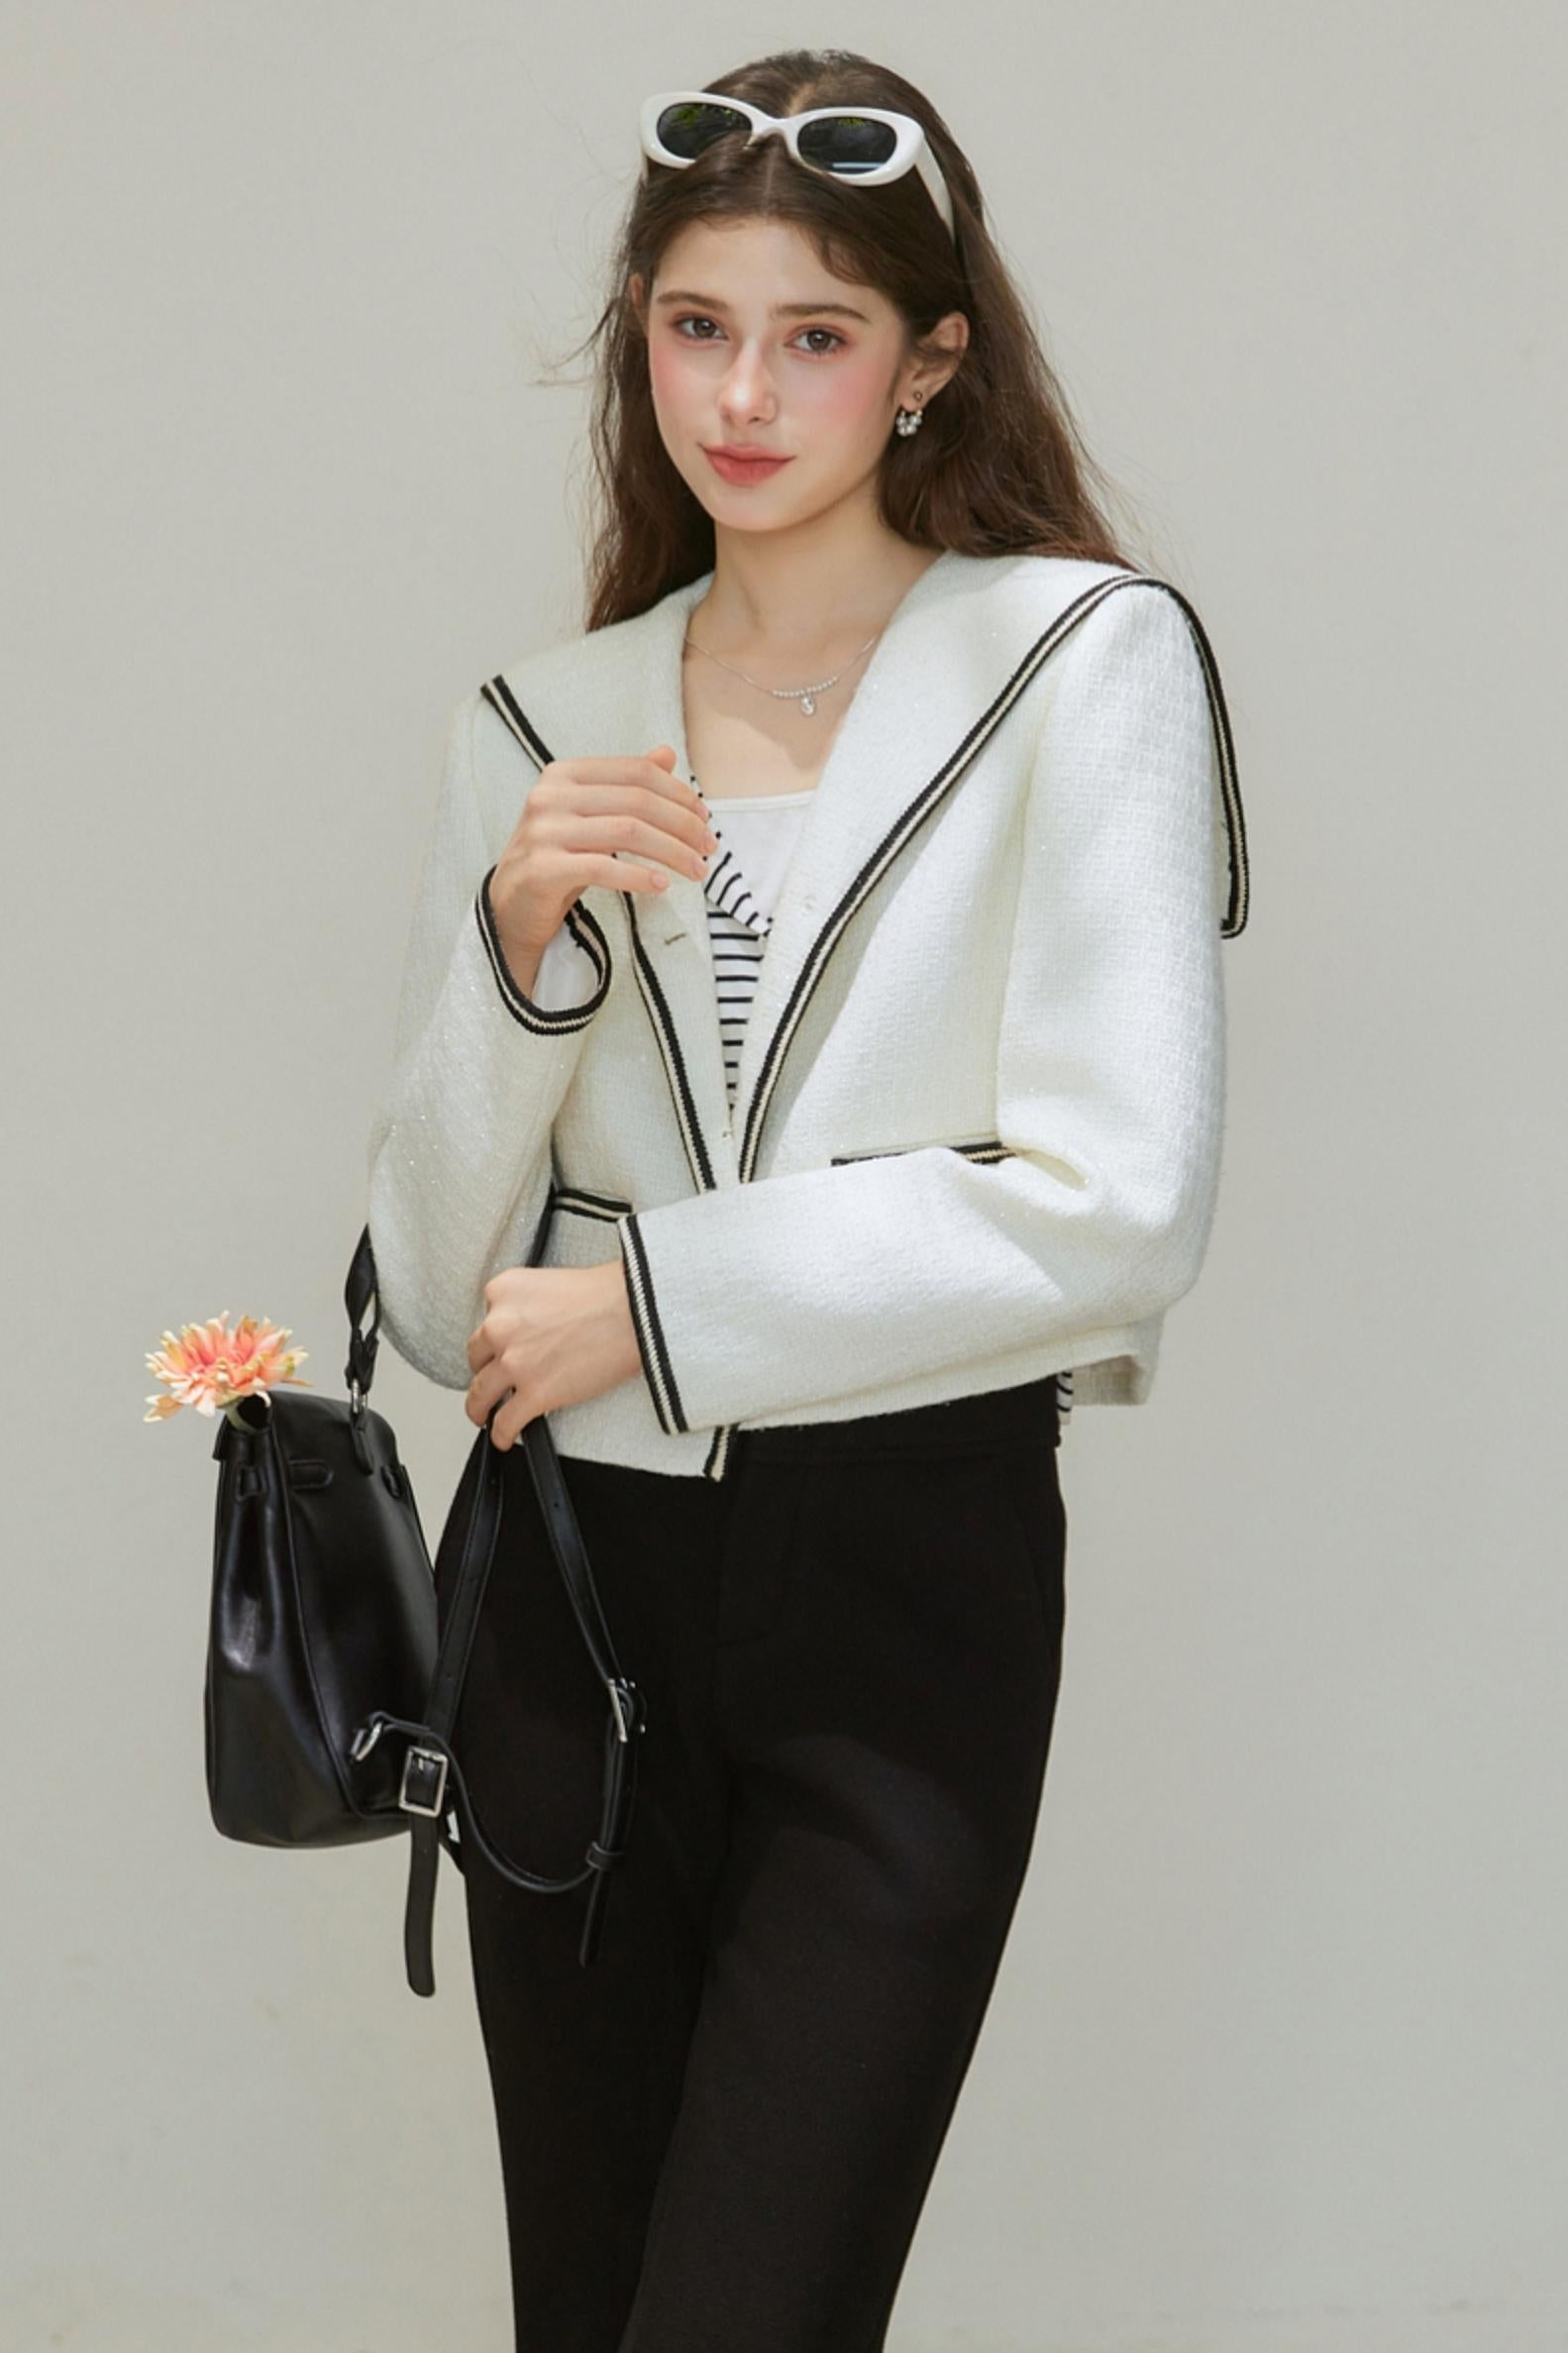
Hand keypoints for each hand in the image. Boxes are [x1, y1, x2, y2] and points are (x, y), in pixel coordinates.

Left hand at [465, 1258, 643, 1449]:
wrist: (635, 1312)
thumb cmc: (611, 1294)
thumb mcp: (553, 1282)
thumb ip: (532, 1305)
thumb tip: (533, 1329)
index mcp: (505, 1291)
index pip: (486, 1319)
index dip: (497, 1337)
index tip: (503, 1348)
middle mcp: (502, 1325)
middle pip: (477, 1357)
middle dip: (485, 1369)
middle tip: (494, 1378)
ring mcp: (515, 1362)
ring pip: (481, 1394)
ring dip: (480, 1407)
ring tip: (484, 1414)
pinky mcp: (535, 1393)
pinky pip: (505, 1423)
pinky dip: (501, 1434)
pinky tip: (505, 1438)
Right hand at [488, 744, 717, 980]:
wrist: (512, 904)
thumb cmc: (559, 858)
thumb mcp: (593, 817)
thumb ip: (626, 786)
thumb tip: (667, 753)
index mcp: (564, 774)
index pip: (636, 772)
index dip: (678, 793)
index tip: (705, 819)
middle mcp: (550, 795)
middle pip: (637, 801)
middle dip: (683, 826)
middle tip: (709, 850)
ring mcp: (542, 831)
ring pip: (626, 832)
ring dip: (671, 852)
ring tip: (696, 871)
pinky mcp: (541, 868)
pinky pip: (602, 868)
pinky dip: (639, 877)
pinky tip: (662, 886)